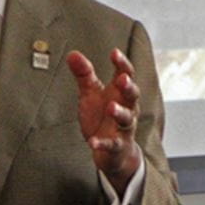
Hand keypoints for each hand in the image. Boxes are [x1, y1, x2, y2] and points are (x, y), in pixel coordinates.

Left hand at [67, 48, 140, 190]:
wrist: (112, 151)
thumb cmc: (102, 117)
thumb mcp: (90, 93)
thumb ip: (84, 74)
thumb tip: (72, 53)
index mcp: (119, 92)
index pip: (125, 74)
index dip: (121, 63)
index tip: (114, 53)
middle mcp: (126, 108)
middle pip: (132, 95)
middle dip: (128, 87)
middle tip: (122, 79)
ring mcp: (123, 128)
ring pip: (126, 118)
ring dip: (120, 112)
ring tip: (111, 107)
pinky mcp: (117, 145)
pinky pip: (112, 144)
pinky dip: (103, 143)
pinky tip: (93, 142)